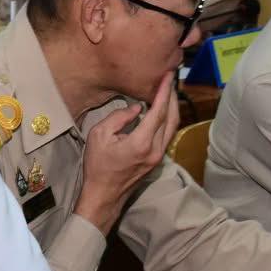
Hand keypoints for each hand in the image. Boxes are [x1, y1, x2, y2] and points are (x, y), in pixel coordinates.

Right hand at [72, 71, 178, 232]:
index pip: (158, 111)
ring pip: (173, 126)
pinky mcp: (157, 159)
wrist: (104, 194)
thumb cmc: (97, 166)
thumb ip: (118, 118)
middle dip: (173, 96)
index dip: (164, 91)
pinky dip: (168, 119)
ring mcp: (158, 156)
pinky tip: (162, 110)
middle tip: (170, 79)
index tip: (168, 76)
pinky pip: (167, 134)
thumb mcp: (99, 136)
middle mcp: (155, 149)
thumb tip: (136, 109)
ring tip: (168, 92)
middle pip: (172, 117)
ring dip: (173, 107)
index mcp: (141, 142)